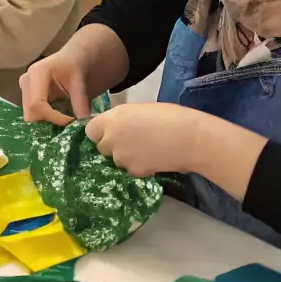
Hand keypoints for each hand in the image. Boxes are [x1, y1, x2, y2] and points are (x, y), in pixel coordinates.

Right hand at [20, 50, 92, 125]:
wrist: (72, 59)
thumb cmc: (76, 67)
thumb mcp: (80, 84)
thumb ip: (80, 104)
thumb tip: (84, 126)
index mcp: (37, 73)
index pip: (37, 104)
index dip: (53, 118)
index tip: (71, 123)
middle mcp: (26, 81)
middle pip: (30, 113)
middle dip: (48, 123)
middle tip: (66, 127)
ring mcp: (24, 89)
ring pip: (30, 116)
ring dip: (46, 123)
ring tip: (63, 123)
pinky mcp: (27, 96)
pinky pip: (32, 114)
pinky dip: (45, 120)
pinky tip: (58, 120)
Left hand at [85, 103, 199, 177]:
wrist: (190, 138)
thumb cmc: (170, 117)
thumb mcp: (140, 110)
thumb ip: (122, 120)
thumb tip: (115, 128)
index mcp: (112, 118)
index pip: (90, 130)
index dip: (100, 133)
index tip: (111, 134)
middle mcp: (111, 137)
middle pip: (101, 147)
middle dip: (113, 147)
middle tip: (132, 144)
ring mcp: (120, 157)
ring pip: (116, 161)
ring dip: (127, 158)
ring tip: (148, 152)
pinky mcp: (133, 171)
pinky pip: (131, 171)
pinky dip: (140, 168)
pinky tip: (154, 161)